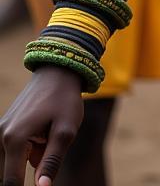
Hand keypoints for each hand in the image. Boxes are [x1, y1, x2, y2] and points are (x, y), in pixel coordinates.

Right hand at [0, 66, 83, 185]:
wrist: (58, 71)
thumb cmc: (64, 100)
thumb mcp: (66, 130)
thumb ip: (52, 161)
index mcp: (14, 140)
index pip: (12, 182)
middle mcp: (0, 137)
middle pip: (11, 172)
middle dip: (31, 167)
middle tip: (48, 144)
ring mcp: (0, 132)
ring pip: (14, 161)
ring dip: (32, 158)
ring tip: (47, 136)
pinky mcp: (4, 129)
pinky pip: (15, 150)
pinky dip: (30, 148)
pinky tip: (43, 131)